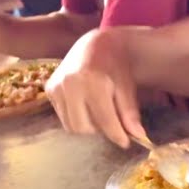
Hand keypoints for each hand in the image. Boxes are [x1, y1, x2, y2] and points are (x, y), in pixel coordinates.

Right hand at [45, 29, 145, 145]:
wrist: (94, 45)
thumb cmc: (114, 65)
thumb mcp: (126, 86)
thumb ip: (129, 112)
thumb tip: (138, 136)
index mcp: (93, 81)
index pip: (104, 120)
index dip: (116, 135)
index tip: (126, 143)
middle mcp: (70, 84)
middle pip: (84, 128)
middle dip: (100, 130)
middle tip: (111, 121)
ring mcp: (56, 86)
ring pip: (71, 126)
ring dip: (87, 125)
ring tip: (98, 111)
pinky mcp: (49, 89)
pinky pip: (63, 116)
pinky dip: (76, 117)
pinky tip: (85, 104)